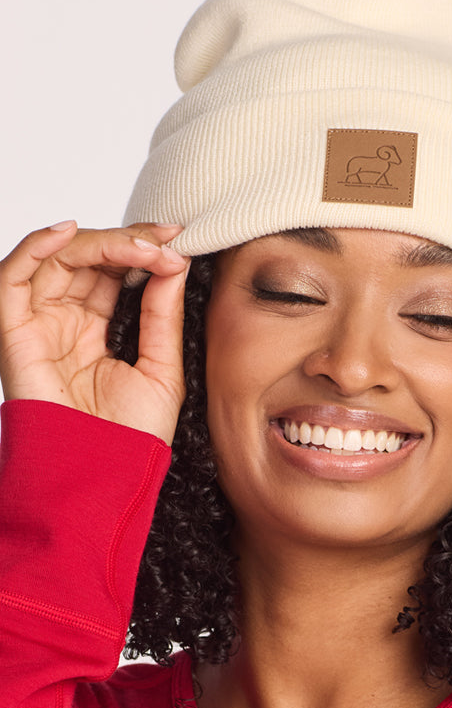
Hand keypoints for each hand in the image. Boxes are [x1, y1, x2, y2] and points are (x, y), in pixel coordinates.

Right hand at [0, 222, 189, 443]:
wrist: (105, 476)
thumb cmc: (131, 437)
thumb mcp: (161, 368)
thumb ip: (162, 316)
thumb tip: (173, 262)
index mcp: (96, 331)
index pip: (113, 274)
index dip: (141, 250)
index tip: (178, 239)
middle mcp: (64, 323)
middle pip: (87, 259)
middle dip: (128, 241)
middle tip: (165, 239)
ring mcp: (39, 326)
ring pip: (56, 259)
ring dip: (99, 242)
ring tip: (140, 245)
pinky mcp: (14, 334)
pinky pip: (12, 278)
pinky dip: (35, 246)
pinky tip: (70, 232)